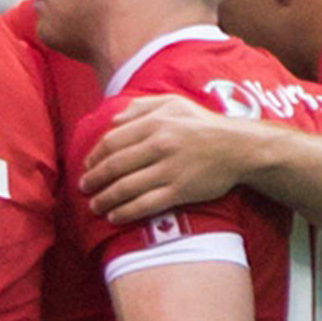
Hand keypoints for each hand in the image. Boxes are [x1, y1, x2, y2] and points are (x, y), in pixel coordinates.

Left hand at [76, 95, 260, 228]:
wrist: (239, 148)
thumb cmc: (203, 124)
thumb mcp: (173, 104)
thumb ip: (141, 107)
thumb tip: (113, 120)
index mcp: (155, 124)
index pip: (112, 142)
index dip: (94, 156)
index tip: (86, 166)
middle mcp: (159, 146)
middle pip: (114, 166)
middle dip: (93, 180)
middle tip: (83, 188)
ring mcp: (169, 170)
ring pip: (126, 188)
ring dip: (104, 199)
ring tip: (94, 205)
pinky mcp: (180, 191)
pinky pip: (145, 204)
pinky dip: (125, 212)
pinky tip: (114, 216)